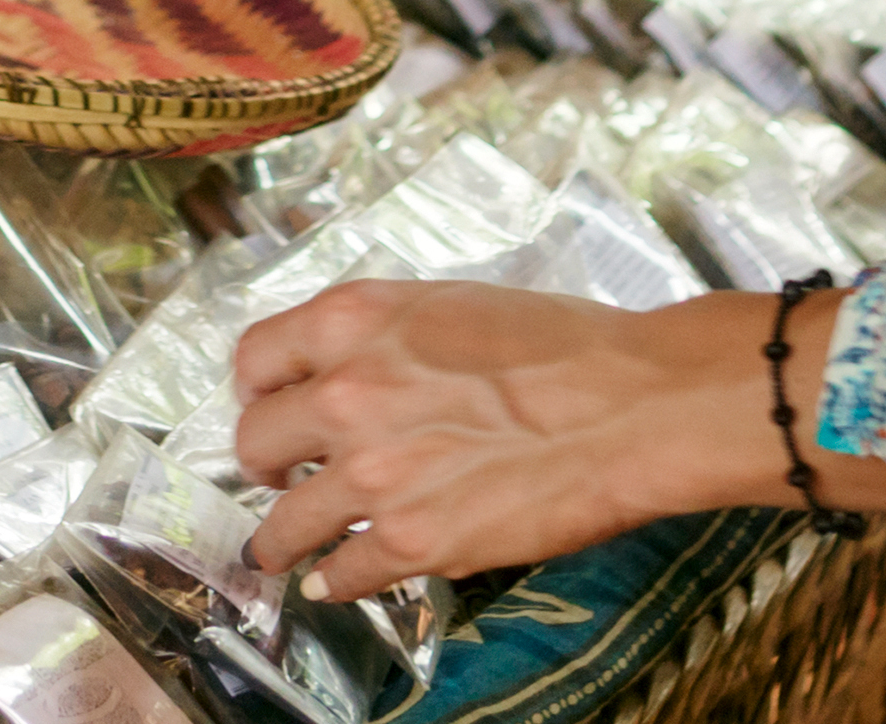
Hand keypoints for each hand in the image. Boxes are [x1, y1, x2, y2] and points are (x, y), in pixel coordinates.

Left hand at [231, 282, 692, 600]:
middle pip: (254, 441)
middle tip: (281, 472)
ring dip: (280, 538)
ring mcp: (372, 474)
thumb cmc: (563, 346)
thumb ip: (384, 338)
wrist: (631, 406)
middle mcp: (346, 392)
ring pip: (283, 522)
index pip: (255, 358)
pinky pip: (341, 573)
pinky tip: (337, 580)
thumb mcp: (451, 304)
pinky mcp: (410, 541)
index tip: (267, 405)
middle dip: (265, 461)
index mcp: (354, 320)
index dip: (258, 389)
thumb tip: (350, 371)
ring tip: (280, 548)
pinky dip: (336, 581)